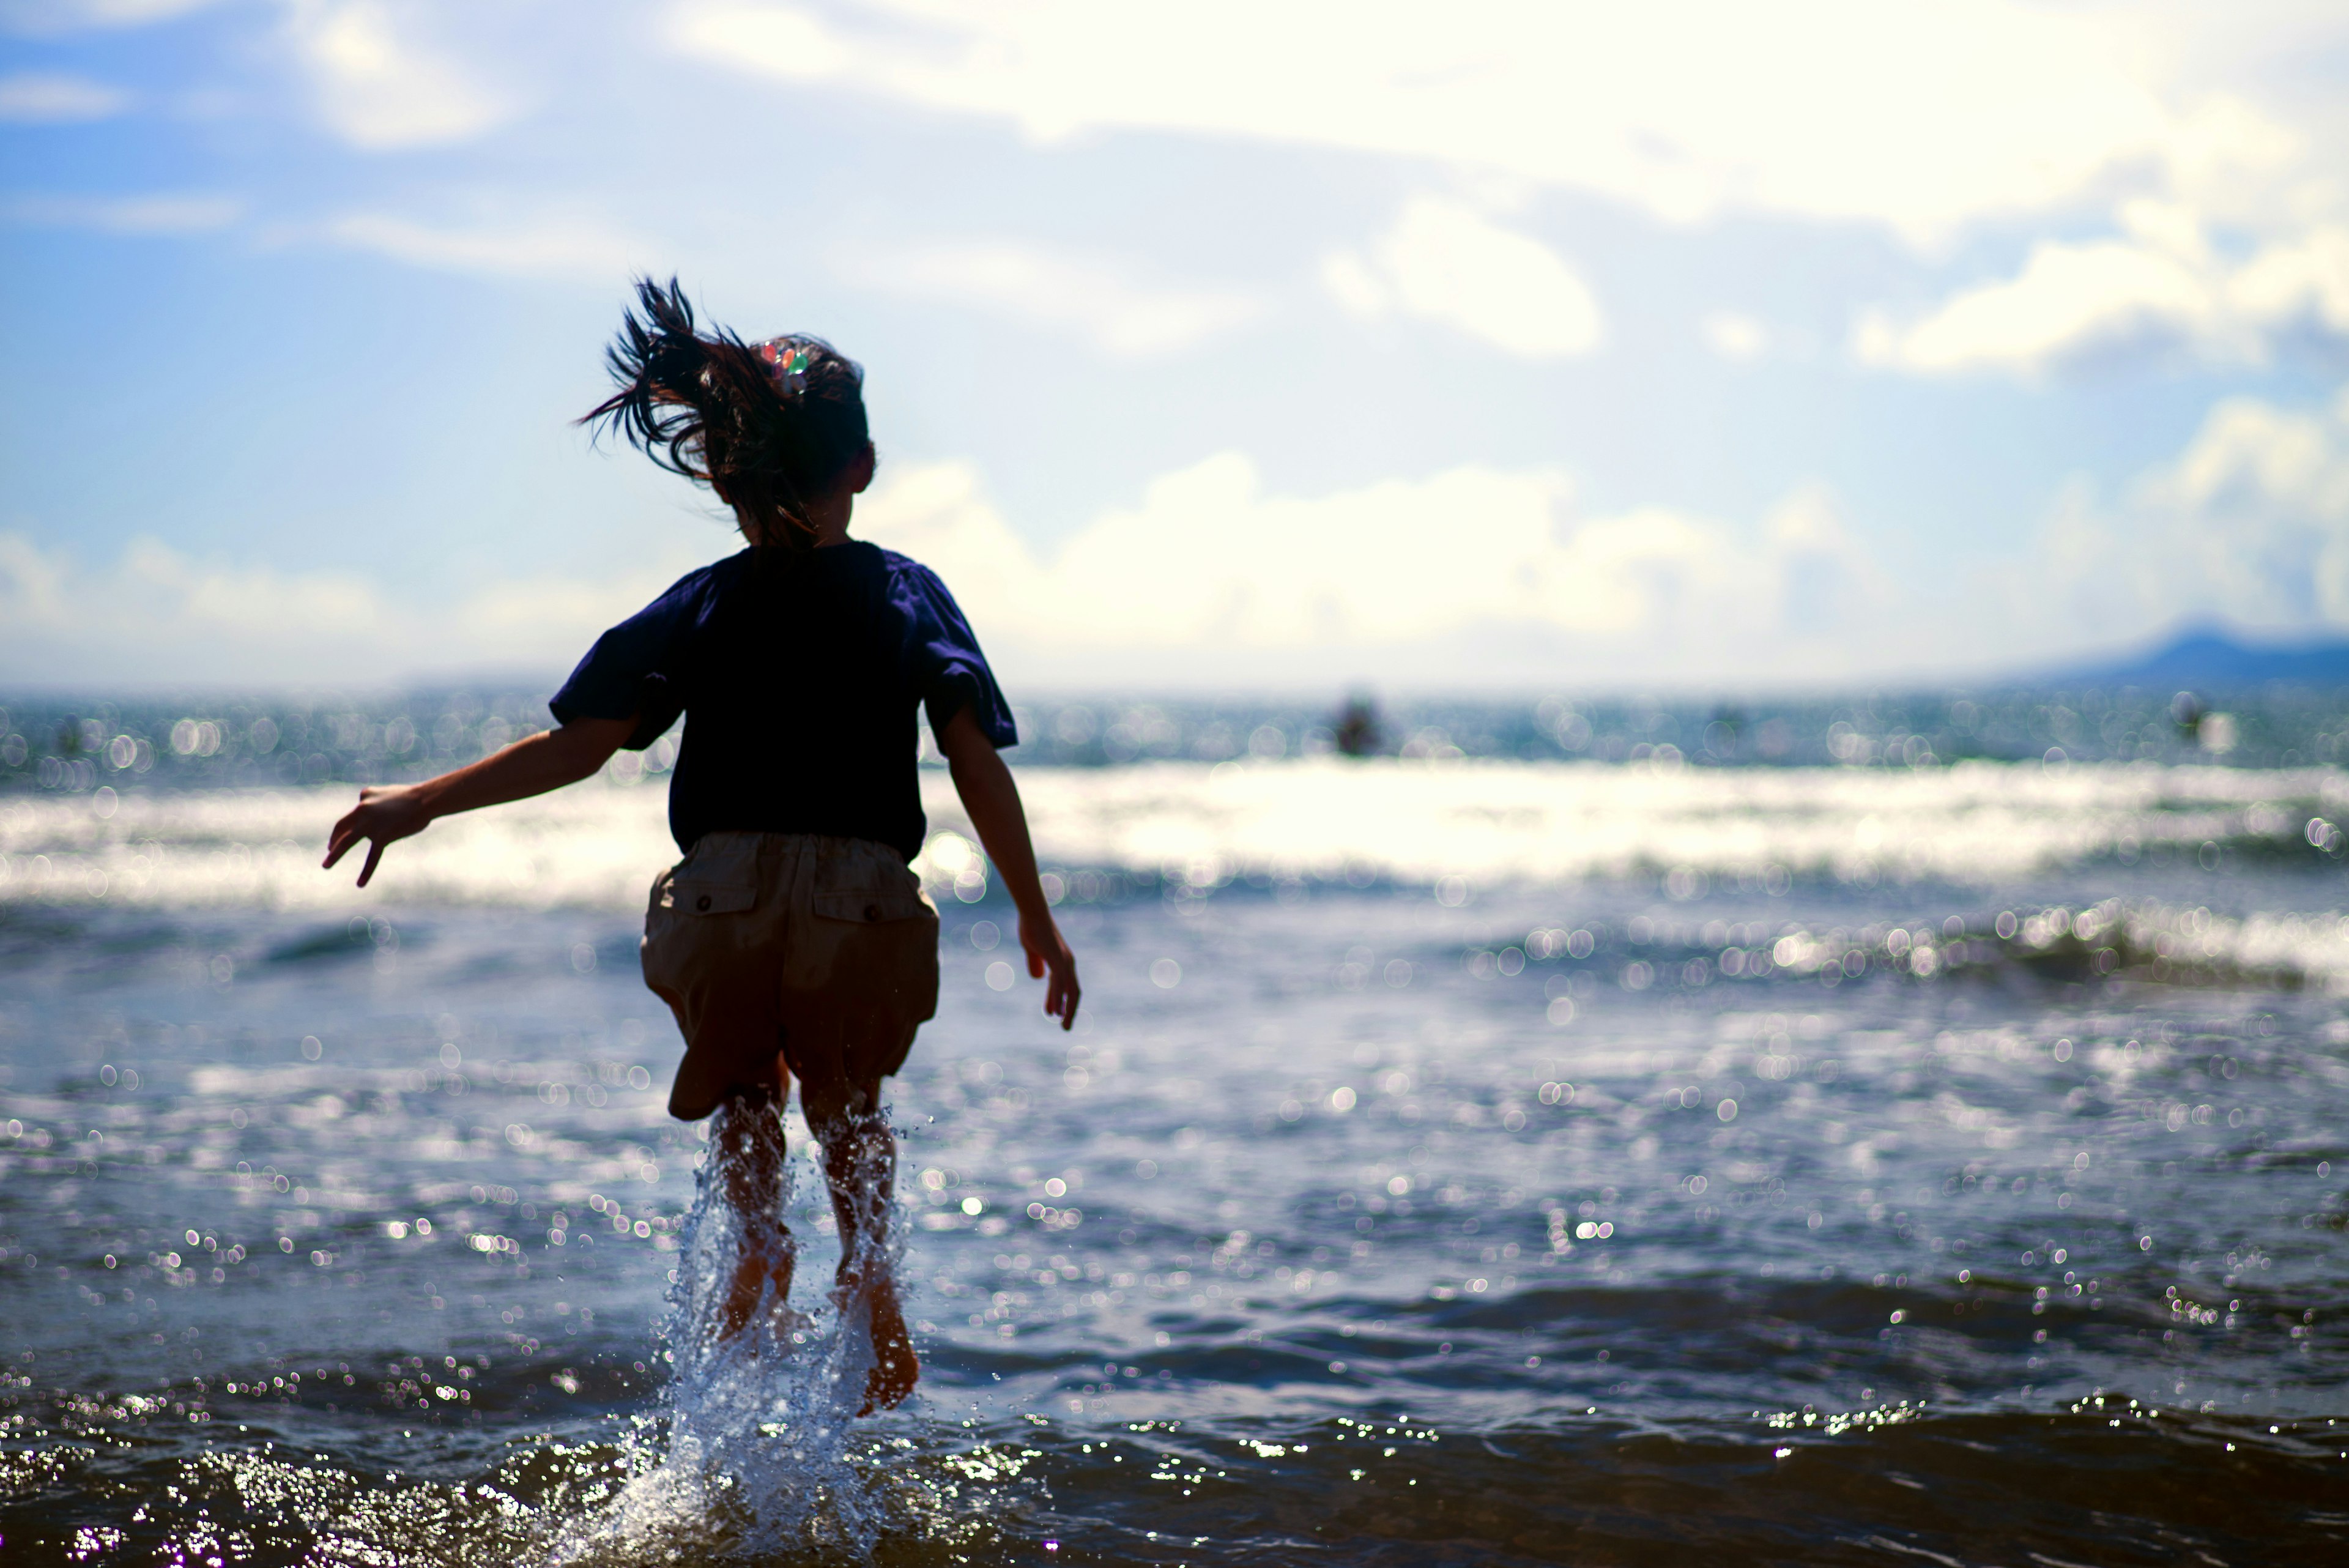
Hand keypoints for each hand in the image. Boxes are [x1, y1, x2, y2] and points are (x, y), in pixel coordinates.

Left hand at [323, 785, 432, 886]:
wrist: (426, 799)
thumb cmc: (412, 797)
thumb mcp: (388, 794)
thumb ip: (376, 803)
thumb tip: (372, 815)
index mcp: (365, 796)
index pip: (355, 812)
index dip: (354, 822)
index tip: (355, 829)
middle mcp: (363, 808)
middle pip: (341, 826)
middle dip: (334, 839)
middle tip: (329, 848)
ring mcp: (371, 823)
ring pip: (347, 841)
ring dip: (334, 854)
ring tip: (325, 866)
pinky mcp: (382, 836)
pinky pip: (372, 857)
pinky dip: (366, 871)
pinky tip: (359, 884)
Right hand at [1019, 911, 1079, 1029]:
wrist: (1031, 913)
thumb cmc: (1032, 928)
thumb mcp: (1033, 950)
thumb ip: (1035, 963)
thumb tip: (1038, 977)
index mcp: (1063, 962)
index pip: (1068, 987)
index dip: (1065, 1002)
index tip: (1058, 1016)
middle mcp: (1068, 963)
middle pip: (1074, 992)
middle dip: (1070, 1011)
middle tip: (1065, 1027)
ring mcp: (1064, 961)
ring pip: (1070, 990)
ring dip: (1067, 1009)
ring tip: (1063, 1025)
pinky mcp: (1057, 959)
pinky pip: (1059, 983)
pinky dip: (1059, 998)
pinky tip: (1056, 1010)